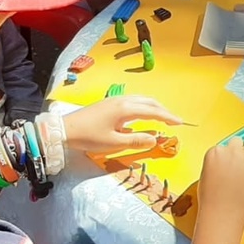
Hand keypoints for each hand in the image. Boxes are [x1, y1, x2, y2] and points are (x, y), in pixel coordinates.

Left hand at [62, 96, 183, 154]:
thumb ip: (136, 140)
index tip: (180, 123)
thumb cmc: (89, 137)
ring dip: (153, 107)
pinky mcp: (108, 103)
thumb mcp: (114, 143)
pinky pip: (133, 101)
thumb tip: (154, 139)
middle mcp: (123, 101)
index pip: (153, 112)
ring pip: (141, 100)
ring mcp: (115, 100)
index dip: (168, 117)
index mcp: (126, 109)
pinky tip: (141, 115)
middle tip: (174, 120)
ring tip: (161, 116)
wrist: (64, 129)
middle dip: (163, 110)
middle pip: (149, 102)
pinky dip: (143, 106)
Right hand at [196, 138, 243, 227]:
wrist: (223, 213)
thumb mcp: (205, 176)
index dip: (224, 156)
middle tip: (235, 164)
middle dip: (237, 150)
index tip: (224, 164)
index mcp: (215, 152)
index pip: (222, 146)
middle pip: (237, 141)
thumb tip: (223, 162)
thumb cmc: (211, 199)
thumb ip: (215, 163)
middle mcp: (232, 152)